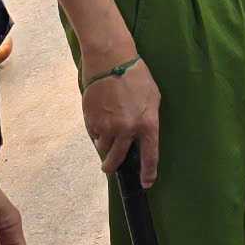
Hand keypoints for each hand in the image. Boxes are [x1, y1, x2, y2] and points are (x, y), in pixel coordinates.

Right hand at [82, 48, 161, 183]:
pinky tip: (99, 116)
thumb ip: (148, 120)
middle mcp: (127, 129)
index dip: (148, 173)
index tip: (146, 183)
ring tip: (106, 129)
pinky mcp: (92, 120)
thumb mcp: (152, 98)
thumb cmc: (136, 76)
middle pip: (117, 159)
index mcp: (147, 124)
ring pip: (103, 147)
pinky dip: (96, 130)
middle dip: (112, 166)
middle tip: (109, 168)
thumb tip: (141, 135)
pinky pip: (93, 134)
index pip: (150, 157)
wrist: (110, 60)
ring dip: (104, 144)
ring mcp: (107, 126)